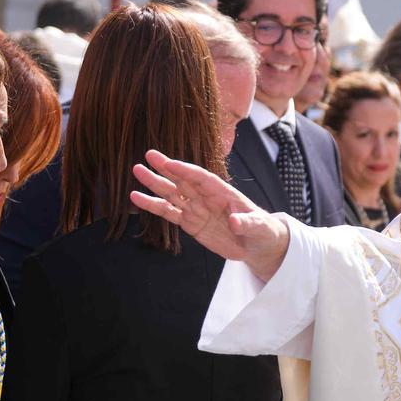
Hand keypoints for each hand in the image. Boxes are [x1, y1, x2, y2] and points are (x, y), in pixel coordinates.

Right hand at [130, 150, 289, 280]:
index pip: (202, 178)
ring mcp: (197, 209)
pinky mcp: (191, 224)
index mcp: (224, 192)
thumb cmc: (263, 230)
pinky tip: (137, 197)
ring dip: (155, 183)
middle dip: (166, 168)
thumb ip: (247, 223)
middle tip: (148, 155)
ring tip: (137, 171)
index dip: (186, 170)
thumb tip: (235, 222)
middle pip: (183, 180)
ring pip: (172, 194)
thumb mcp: (260, 227)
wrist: (258, 246)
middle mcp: (207, 197)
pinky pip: (169, 213)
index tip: (170, 163)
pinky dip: (153, 206)